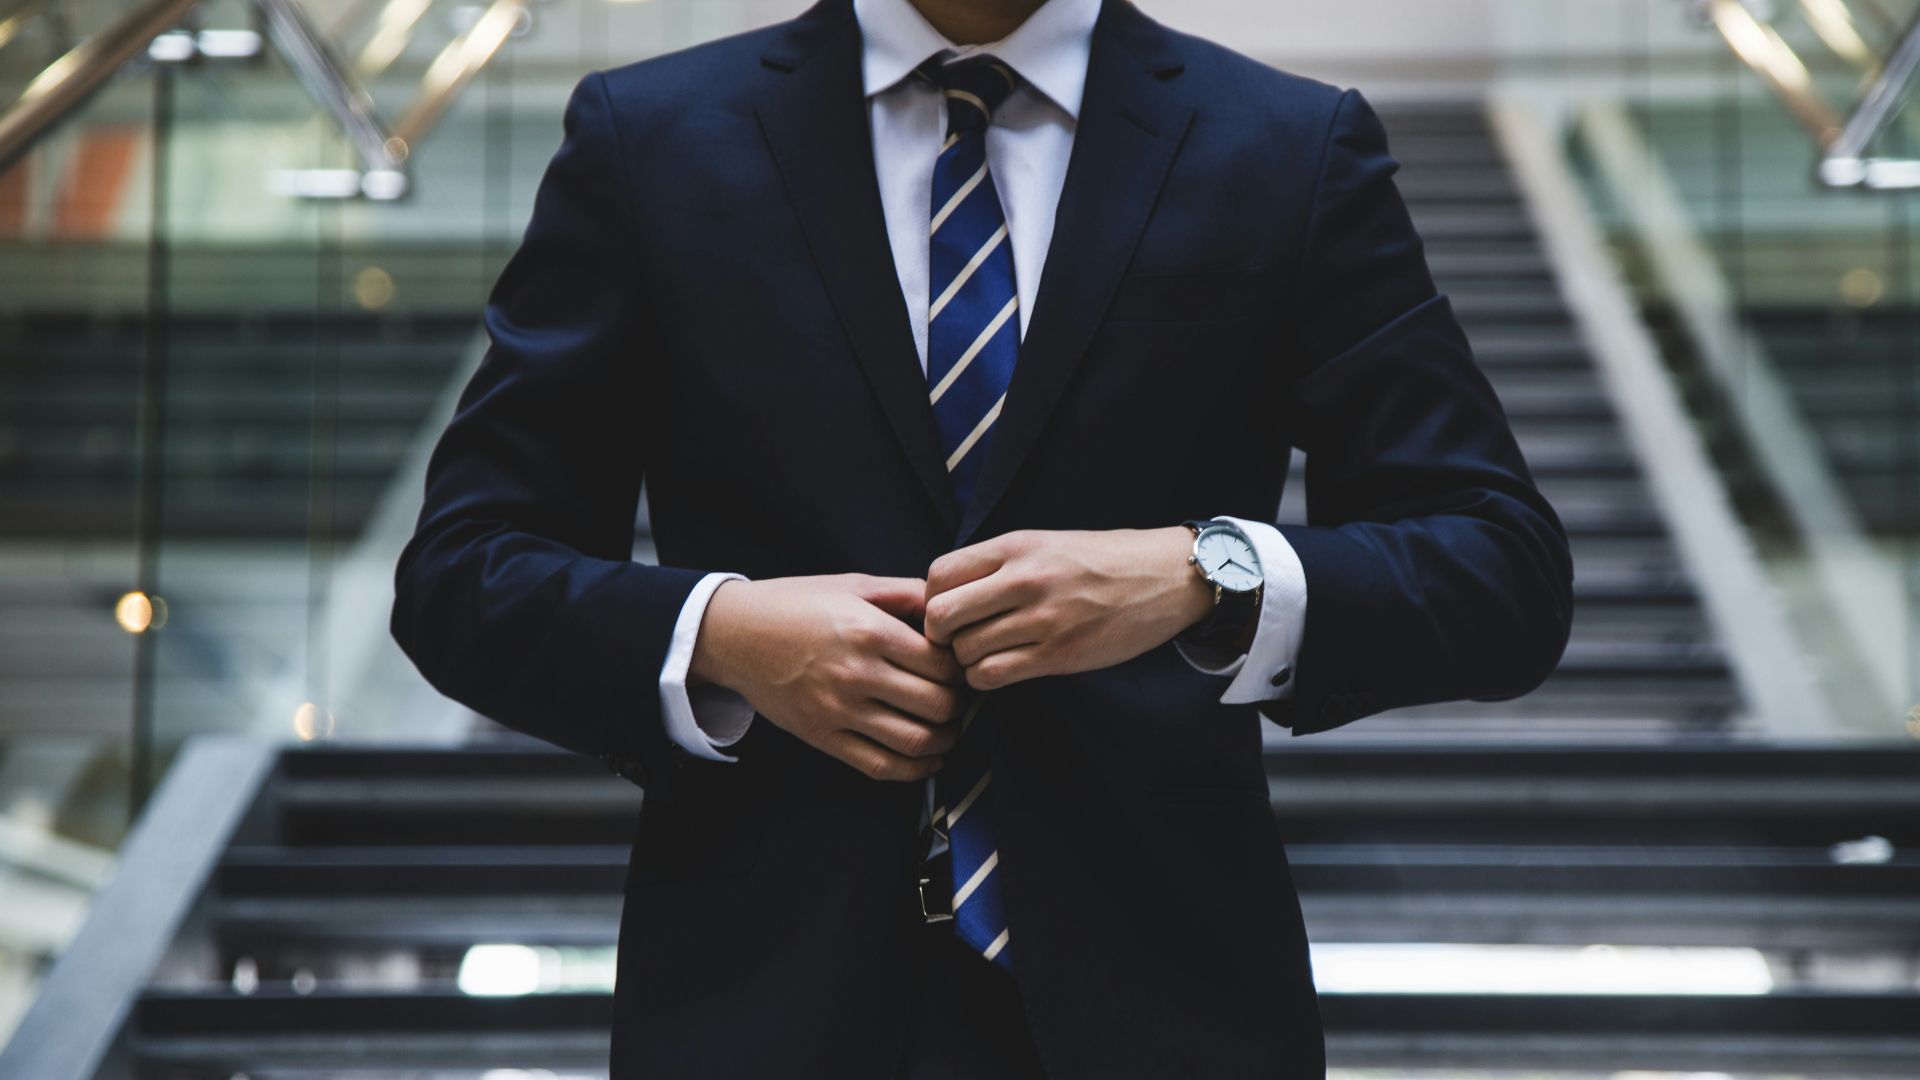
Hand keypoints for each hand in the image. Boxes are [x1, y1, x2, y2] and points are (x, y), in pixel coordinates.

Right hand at [690, 574, 965, 780]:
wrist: (734, 634)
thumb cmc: (797, 604)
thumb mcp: (854, 584)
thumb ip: (906, 593)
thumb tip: (950, 609)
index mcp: (869, 631)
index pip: (942, 664)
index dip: (961, 669)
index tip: (960, 667)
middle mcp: (857, 673)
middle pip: (937, 705)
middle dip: (958, 705)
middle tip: (958, 698)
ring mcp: (839, 710)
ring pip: (915, 741)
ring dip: (945, 740)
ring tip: (948, 728)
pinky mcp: (823, 736)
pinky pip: (880, 766)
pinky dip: (915, 770)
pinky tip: (928, 759)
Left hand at [924, 528, 1214, 690]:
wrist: (1166, 577)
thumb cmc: (1102, 561)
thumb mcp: (1045, 543)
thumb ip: (998, 564)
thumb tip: (946, 593)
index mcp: (1016, 546)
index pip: (938, 575)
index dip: (931, 599)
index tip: (949, 610)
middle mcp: (1024, 580)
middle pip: (941, 616)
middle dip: (940, 635)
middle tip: (957, 640)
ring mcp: (1042, 619)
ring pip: (965, 652)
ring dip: (966, 660)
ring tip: (985, 654)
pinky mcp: (1059, 654)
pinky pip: (993, 675)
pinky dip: (986, 678)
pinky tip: (1001, 669)